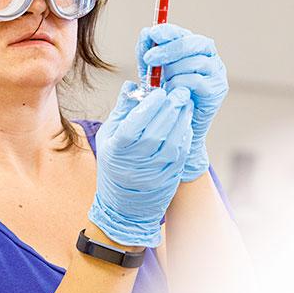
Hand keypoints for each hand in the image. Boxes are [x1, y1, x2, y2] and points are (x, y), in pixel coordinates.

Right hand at [88, 83, 193, 246]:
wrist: (123, 207)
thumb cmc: (113, 165)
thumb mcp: (108, 137)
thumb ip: (121, 111)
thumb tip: (131, 85)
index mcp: (118, 149)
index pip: (135, 123)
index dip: (149, 105)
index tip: (159, 91)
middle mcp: (137, 160)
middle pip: (157, 129)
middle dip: (171, 108)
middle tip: (179, 91)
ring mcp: (155, 170)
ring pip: (173, 140)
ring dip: (182, 119)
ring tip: (185, 103)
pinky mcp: (170, 175)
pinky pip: (181, 151)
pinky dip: (185, 134)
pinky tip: (186, 122)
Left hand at [138, 24, 227, 180]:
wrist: (175, 126)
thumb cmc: (163, 95)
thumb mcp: (151, 71)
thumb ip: (148, 52)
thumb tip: (146, 33)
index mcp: (192, 46)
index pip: (182, 32)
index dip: (167, 31)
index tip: (151, 34)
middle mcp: (208, 55)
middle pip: (192, 42)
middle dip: (168, 49)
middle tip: (149, 59)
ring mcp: (216, 71)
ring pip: (195, 62)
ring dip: (172, 71)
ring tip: (161, 83)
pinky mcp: (217, 89)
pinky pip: (197, 80)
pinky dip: (179, 84)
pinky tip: (170, 91)